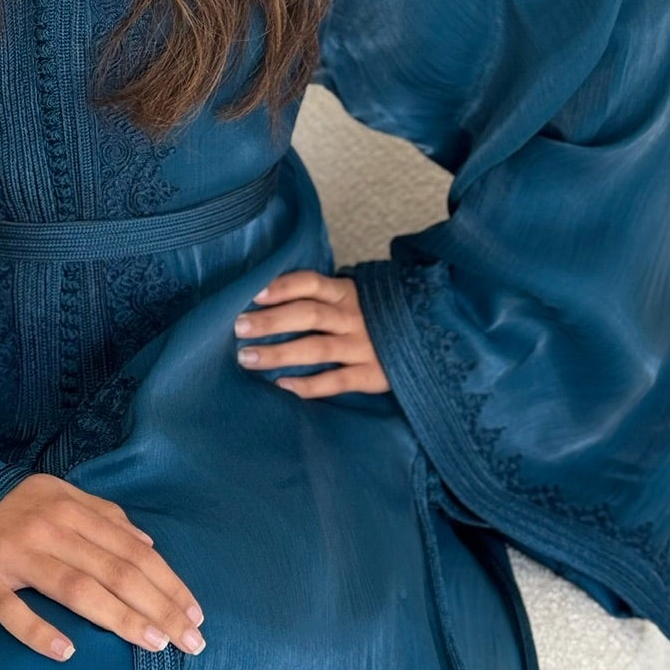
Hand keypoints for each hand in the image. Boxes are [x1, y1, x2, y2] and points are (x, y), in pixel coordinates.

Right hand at [0, 470, 206, 663]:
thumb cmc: (10, 505)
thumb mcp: (58, 495)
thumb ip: (104, 515)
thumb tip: (148, 543)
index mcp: (71, 509)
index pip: (132, 550)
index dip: (168, 582)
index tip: (195, 614)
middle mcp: (49, 529)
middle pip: (114, 570)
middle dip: (159, 606)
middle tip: (190, 641)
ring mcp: (15, 555)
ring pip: (76, 588)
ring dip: (118, 617)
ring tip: (153, 644)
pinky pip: (11, 610)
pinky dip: (38, 631)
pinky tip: (67, 653)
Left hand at [233, 268, 390, 396]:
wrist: (431, 339)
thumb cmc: (374, 318)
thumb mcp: (353, 299)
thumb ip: (321, 298)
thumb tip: (265, 299)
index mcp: (347, 293)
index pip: (312, 283)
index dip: (283, 286)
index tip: (253, 294)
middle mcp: (354, 317)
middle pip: (308, 314)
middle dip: (271, 321)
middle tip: (238, 328)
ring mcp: (365, 346)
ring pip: (317, 348)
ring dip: (280, 353)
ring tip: (248, 358)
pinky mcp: (373, 374)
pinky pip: (337, 381)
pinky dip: (309, 385)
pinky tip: (282, 387)